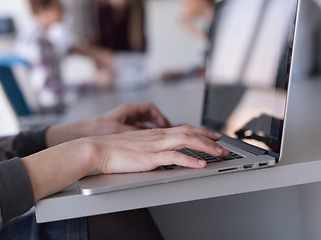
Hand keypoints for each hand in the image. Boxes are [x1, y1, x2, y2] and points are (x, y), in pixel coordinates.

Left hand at [45, 103, 170, 146]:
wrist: (81, 135)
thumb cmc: (96, 129)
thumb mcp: (120, 131)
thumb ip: (137, 133)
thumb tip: (152, 137)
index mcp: (128, 110)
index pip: (150, 108)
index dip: (160, 116)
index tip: (166, 125)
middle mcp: (127, 114)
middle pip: (149, 116)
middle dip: (159, 123)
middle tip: (168, 132)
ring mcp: (124, 122)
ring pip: (143, 124)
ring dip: (152, 130)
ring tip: (160, 139)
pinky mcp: (121, 131)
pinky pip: (137, 131)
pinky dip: (144, 136)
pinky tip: (146, 144)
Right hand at [92, 125, 228, 172]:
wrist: (97, 149)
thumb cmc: (113, 148)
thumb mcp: (136, 144)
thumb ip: (150, 145)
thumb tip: (159, 150)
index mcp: (155, 133)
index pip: (183, 129)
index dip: (201, 131)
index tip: (212, 135)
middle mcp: (158, 136)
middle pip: (190, 132)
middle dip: (209, 138)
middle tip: (222, 144)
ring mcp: (155, 146)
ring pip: (187, 141)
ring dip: (206, 147)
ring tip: (219, 153)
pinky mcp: (150, 157)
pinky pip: (174, 157)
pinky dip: (190, 160)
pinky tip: (200, 164)